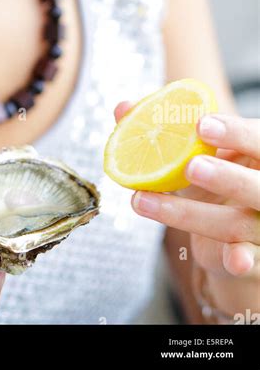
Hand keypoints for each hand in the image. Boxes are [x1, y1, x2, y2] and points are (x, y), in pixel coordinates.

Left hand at [114, 102, 259, 315]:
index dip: (236, 132)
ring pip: (238, 223)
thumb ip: (163, 128)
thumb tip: (123, 108)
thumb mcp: (195, 152)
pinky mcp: (254, 259)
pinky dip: (243, 260)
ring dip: (191, 214)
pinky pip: (251, 262)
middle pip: (258, 186)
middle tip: (190, 167)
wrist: (233, 234)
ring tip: (143, 200)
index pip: (259, 139)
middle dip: (226, 176)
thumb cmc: (215, 179)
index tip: (201, 124)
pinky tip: (235, 259)